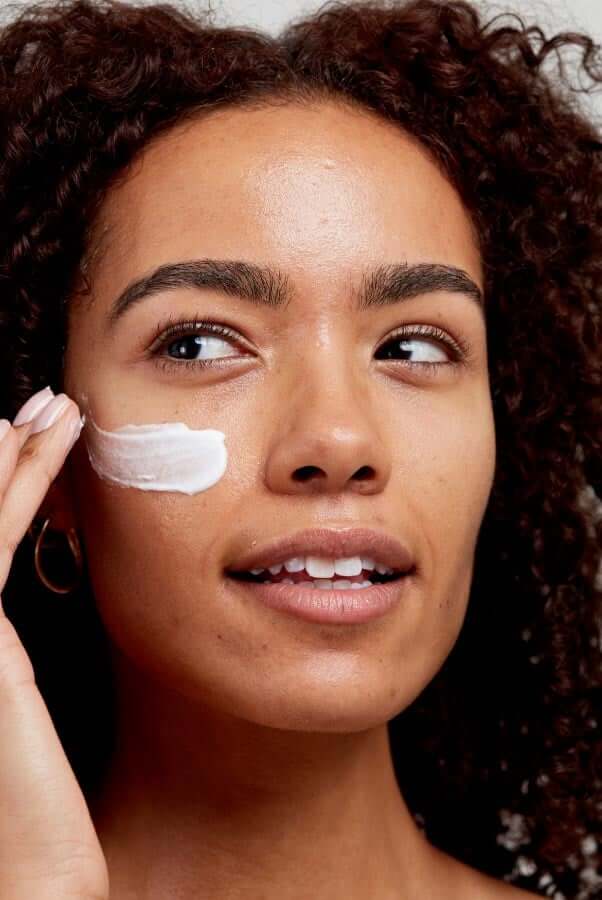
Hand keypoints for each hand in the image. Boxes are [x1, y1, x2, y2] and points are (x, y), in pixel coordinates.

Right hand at [0, 387, 108, 899]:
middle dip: (5, 455)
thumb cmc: (32, 805)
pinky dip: (9, 484)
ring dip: (13, 455)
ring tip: (57, 408)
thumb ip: (14, 644)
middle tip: (47, 407)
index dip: (3, 483)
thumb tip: (26, 595)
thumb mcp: (22, 703)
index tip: (36, 441)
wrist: (24, 875)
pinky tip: (31, 442)